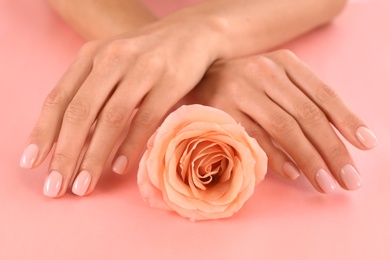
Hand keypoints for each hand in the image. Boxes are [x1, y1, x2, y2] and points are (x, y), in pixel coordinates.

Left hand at [20, 14, 224, 196]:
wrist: (193, 32)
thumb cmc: (148, 55)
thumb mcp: (114, 64)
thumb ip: (93, 94)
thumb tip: (73, 139)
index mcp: (91, 55)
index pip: (59, 98)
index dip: (43, 132)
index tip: (32, 163)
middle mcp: (112, 58)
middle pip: (80, 112)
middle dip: (65, 153)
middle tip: (56, 186)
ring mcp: (142, 69)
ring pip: (111, 118)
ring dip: (94, 156)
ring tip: (84, 185)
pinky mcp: (169, 81)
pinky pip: (145, 119)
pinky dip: (130, 145)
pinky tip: (119, 167)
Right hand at [183, 49, 377, 192]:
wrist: (199, 71)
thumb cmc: (245, 81)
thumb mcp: (276, 77)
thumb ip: (302, 98)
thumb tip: (336, 137)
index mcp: (285, 63)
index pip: (323, 94)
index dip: (348, 120)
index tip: (365, 145)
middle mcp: (265, 72)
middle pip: (307, 115)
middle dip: (332, 149)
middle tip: (348, 178)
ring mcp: (241, 90)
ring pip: (284, 128)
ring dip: (308, 158)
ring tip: (324, 182)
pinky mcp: (220, 109)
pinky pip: (253, 137)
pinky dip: (275, 157)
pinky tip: (292, 173)